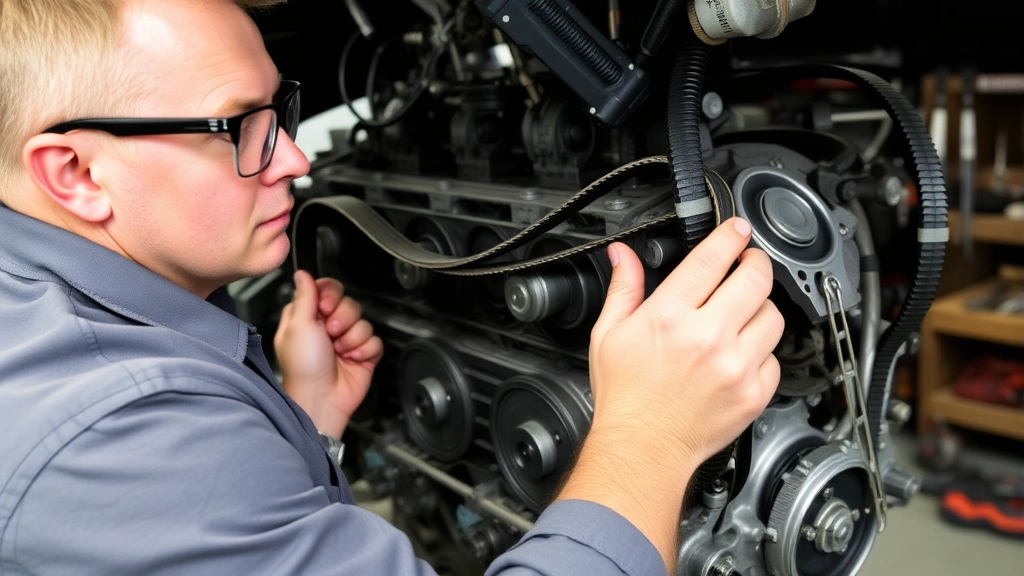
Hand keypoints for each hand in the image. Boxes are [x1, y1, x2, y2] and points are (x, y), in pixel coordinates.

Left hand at [274, 270, 383, 438]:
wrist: (321, 398)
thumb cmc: (303, 366)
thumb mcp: (298, 325)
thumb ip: (304, 296)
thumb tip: (303, 273)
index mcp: (308, 316)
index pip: (327, 289)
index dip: (331, 295)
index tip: (326, 307)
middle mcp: (327, 327)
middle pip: (349, 303)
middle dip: (343, 318)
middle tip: (331, 332)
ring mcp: (346, 340)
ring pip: (364, 321)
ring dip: (352, 337)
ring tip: (340, 351)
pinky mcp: (363, 355)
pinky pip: (375, 340)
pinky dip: (364, 351)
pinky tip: (352, 359)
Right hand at [557, 218, 783, 572]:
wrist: (644, 447)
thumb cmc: (626, 395)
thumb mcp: (610, 333)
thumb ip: (624, 289)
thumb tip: (624, 256)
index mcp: (670, 316)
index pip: (713, 258)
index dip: (731, 236)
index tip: (738, 229)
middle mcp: (707, 337)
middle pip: (755, 279)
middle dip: (755, 262)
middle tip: (749, 263)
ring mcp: (735, 366)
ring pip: (773, 316)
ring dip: (761, 307)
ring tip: (744, 312)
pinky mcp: (753, 392)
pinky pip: (774, 357)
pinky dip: (762, 350)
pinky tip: (741, 353)